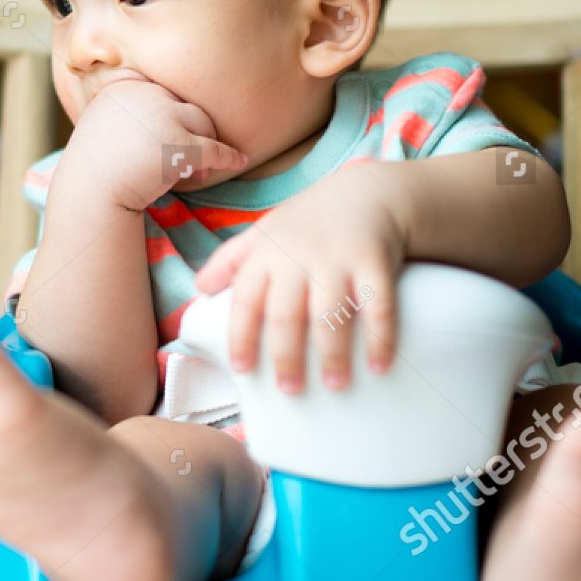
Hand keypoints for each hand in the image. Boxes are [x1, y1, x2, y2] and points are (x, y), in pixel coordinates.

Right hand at [60, 77, 246, 211]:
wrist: (88, 194)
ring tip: (202, 171)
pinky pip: (213, 147)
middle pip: (186, 106)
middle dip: (193, 132)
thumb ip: (131, 110)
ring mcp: (162, 115)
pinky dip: (228, 156)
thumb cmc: (95, 168)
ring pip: (202, 123)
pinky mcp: (178, 142)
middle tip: (193, 160)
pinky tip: (239, 162)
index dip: (172, 118)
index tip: (171, 140)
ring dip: (206, 146)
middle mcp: (145, 93)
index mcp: (126, 85)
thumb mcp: (104, 124)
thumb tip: (166, 112)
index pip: (164, 94)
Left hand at [194, 164, 405, 391]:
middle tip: (289, 389)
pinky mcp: (375, 260)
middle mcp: (299, 256)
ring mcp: (338, 258)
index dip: (240, 336)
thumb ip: (232, 259)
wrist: (367, 192)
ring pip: (330, 313)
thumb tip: (200, 288)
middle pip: (286, 314)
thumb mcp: (266, 231)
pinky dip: (381, 337)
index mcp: (268, 252)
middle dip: (286, 356)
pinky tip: (379, 365)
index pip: (245, 299)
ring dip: (333, 354)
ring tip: (335, 385)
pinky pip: (379, 304)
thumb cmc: (309, 221)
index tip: (242, 369)